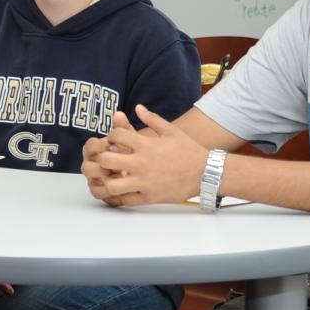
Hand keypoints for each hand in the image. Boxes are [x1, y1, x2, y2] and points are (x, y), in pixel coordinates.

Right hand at [82, 112, 136, 204]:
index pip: (89, 146)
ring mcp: (95, 178)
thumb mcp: (132, 140)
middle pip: (86, 166)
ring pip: (91, 181)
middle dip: (100, 165)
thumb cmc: (134, 151)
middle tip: (115, 163)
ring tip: (119, 175)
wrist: (144, 167)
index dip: (99, 146)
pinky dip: (107, 191)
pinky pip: (98, 193)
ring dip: (103, 178)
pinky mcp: (102, 191)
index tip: (112, 145)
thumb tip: (119, 114)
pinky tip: (120, 186)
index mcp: (97, 149)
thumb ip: (124, 129)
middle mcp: (93, 164)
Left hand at [87, 105, 207, 206]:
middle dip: (102, 159)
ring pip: (112, 185)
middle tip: (107, 160)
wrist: (206, 172)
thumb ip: (152, 119)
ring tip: (112, 178)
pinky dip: (120, 197)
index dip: (111, 136)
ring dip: (108, 181)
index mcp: (146, 145)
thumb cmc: (188, 150)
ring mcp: (144, 182)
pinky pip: (126, 201)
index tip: (115, 141)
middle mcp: (141, 163)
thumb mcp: (171, 131)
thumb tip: (137, 108)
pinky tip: (123, 191)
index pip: (115, 136)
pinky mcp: (149, 197)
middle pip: (107, 160)